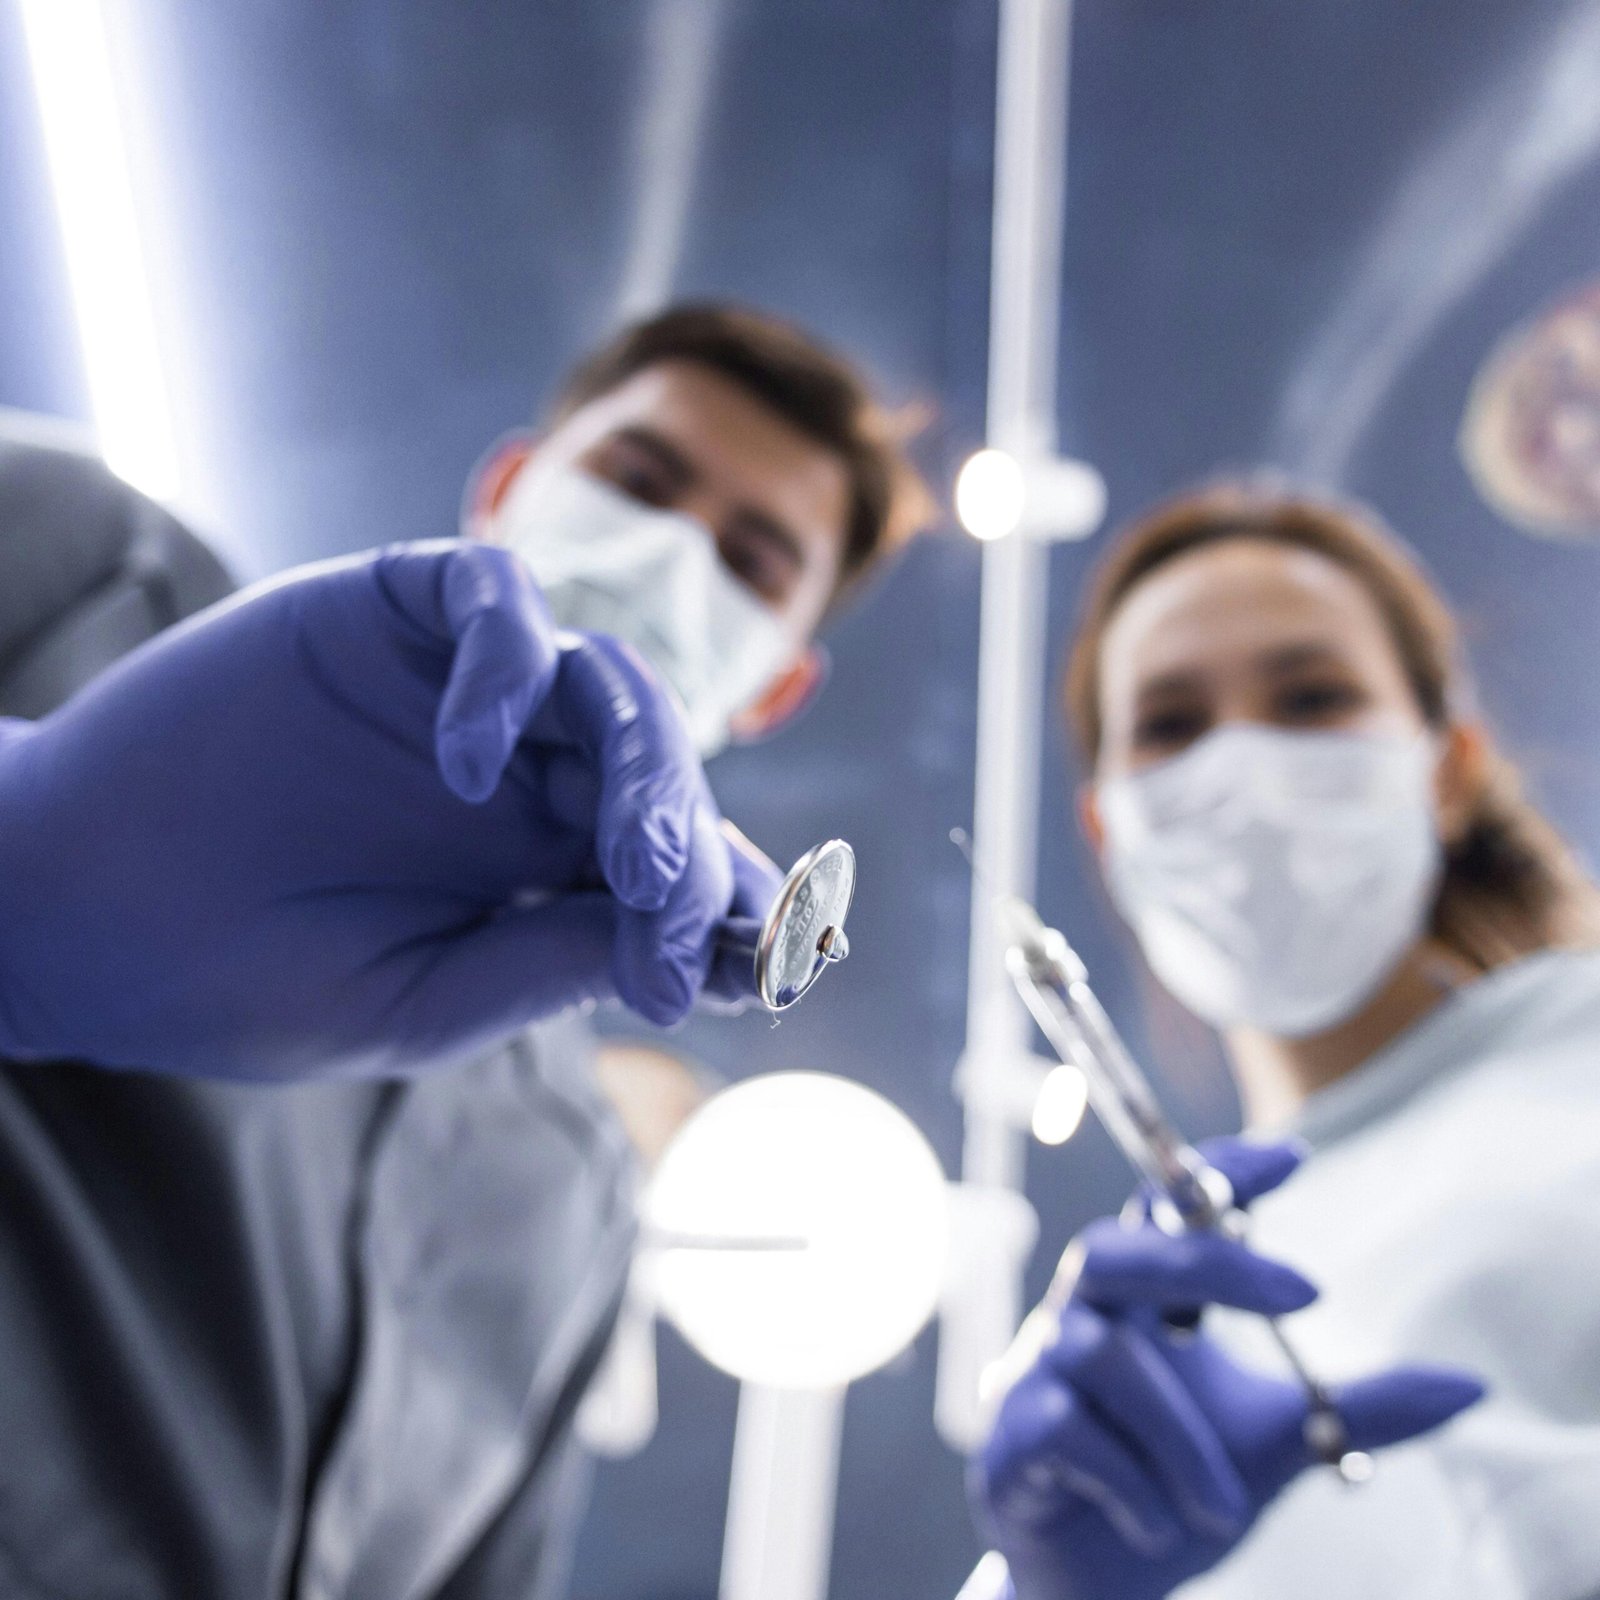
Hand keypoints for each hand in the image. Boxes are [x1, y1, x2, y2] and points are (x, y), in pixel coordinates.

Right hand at [0, 540, 774, 1078]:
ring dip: (642, 761)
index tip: (773, 963)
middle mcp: (525, 772)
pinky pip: (486, 596)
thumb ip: (550, 962)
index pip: (669, 868)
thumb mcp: (419, 1001)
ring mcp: (465, 690)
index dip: (725, 908)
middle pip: (657, 773)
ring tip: (634, 857)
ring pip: (606, 680)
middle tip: (678, 906)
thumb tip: (690, 950)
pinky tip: (466, 761)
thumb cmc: (241, 977)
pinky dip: (501, 662)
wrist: (75, 915)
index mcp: (542, 869)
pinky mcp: (391, 614)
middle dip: (690, 841)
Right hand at [972, 1138, 1485, 1599]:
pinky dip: (1136, 1486)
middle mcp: (1086, 1316)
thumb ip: (1362, 1407)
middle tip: (1306, 1290)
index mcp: (1145, 1299)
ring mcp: (1039, 1369)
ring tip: (1223, 1503)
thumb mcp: (1285, 1439)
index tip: (1295, 1156)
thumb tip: (1470, 1385)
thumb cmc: (1182, 1482)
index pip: (1168, 1209)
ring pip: (1111, 1362)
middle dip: (1208, 1257)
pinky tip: (1156, 1522)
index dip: (1218, 1174)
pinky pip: (1075, 1433)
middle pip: (1118, 1247)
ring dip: (1186, 1440)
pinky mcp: (1015, 1434)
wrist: (1105, 1584)